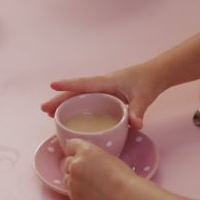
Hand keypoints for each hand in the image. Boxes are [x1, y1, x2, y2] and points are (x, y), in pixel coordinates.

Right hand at [41, 65, 162, 129]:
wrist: (155, 74)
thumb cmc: (147, 82)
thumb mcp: (144, 98)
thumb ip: (138, 111)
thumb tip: (135, 125)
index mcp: (107, 82)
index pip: (85, 84)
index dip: (69, 85)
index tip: (52, 85)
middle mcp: (101, 84)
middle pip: (76, 92)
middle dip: (59, 99)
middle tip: (43, 108)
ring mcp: (102, 89)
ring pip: (79, 96)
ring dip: (64, 103)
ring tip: (49, 113)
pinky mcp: (105, 94)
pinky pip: (86, 99)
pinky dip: (75, 105)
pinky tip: (69, 114)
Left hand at [62, 138, 137, 199]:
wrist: (124, 197)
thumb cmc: (123, 177)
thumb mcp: (108, 157)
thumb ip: (92, 156)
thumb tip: (87, 161)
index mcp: (86, 151)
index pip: (70, 145)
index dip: (75, 150)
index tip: (78, 155)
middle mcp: (75, 164)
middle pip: (66, 162)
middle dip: (74, 166)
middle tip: (87, 173)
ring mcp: (72, 181)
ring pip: (67, 177)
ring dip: (74, 179)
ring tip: (90, 185)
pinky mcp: (73, 196)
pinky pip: (70, 191)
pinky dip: (77, 192)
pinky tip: (91, 194)